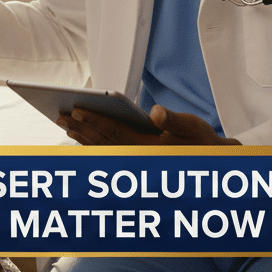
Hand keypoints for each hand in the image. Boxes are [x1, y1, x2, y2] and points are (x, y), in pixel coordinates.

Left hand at [57, 104, 241, 145]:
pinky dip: (92, 145)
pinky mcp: (135, 161)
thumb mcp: (191, 126)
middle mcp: (138, 157)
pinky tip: (81, 138)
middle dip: (81, 128)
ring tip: (66, 124)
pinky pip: (108, 154)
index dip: (94, 120)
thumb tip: (156, 112)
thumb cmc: (201, 141)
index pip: (115, 132)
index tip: (76, 109)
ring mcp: (135, 162)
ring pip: (102, 149)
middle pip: (103, 142)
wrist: (210, 162)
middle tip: (61, 116)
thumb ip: (172, 119)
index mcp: (150, 146)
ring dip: (82, 137)